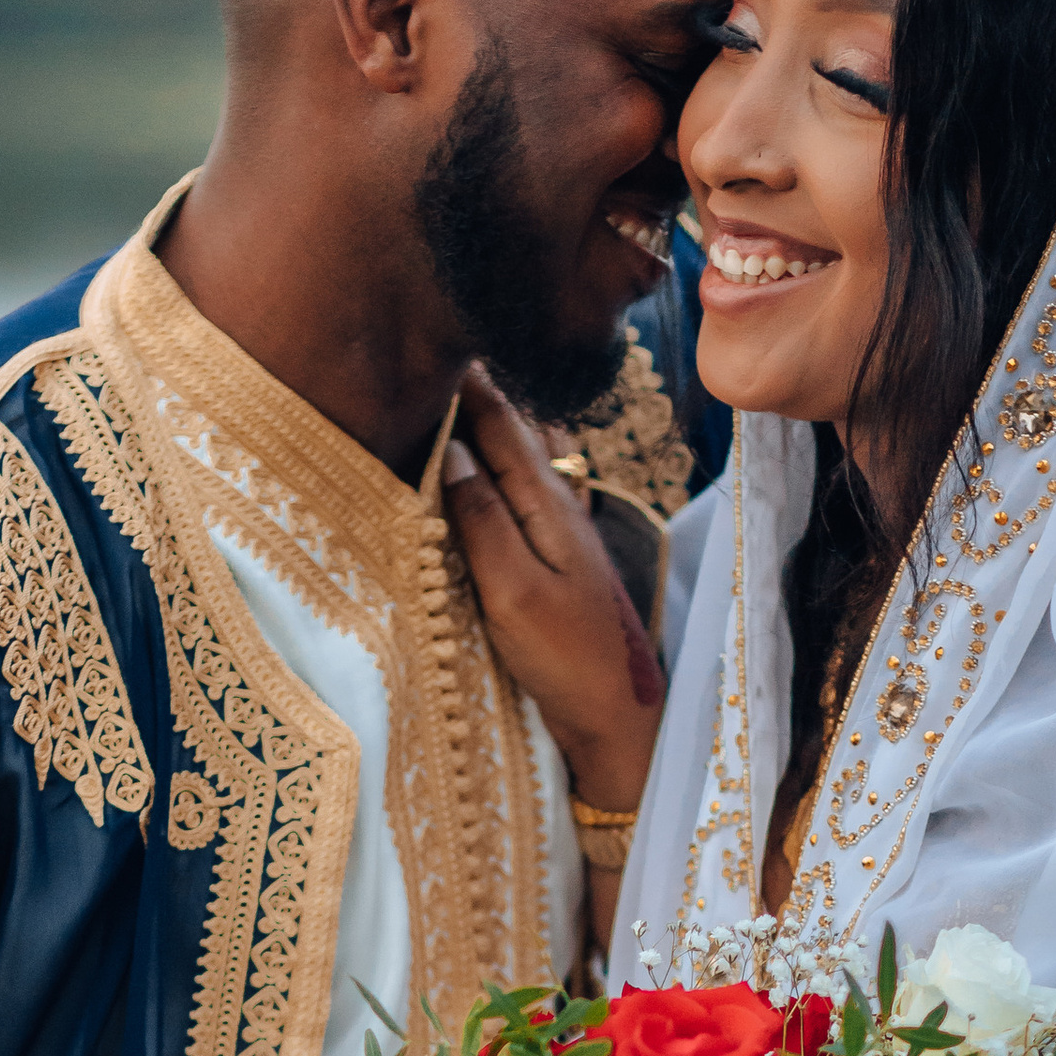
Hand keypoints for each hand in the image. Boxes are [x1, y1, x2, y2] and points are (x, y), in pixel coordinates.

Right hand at [444, 370, 661, 817]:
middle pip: (515, 433)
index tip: (434, 334)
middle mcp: (561, 509)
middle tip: (441, 346)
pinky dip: (506, 467)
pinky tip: (498, 466)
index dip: (467, 384)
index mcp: (548, 506)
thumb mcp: (514, 593)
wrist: (621, 721)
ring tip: (466, 390)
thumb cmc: (567, 661)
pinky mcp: (563, 564)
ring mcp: (566, 535)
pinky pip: (528, 492)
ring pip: (526, 460)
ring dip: (496, 426)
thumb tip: (450, 454)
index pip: (501, 426)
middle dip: (480, 392)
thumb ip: (483, 522)